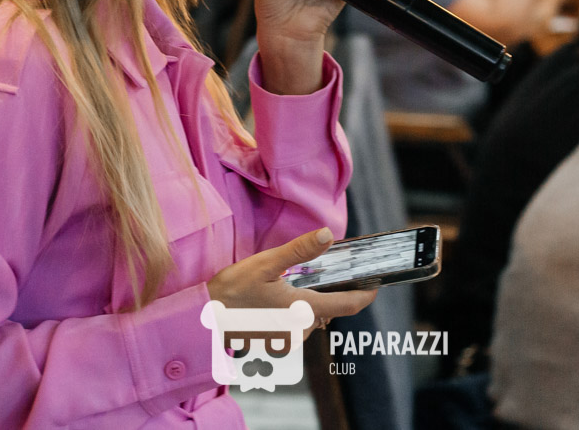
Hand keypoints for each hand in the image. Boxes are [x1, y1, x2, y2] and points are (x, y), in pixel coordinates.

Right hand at [207, 228, 377, 340]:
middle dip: (331, 292)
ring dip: (311, 302)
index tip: (376, 284)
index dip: (366, 295)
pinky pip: (296, 325)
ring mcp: (288, 339)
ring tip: (295, 282)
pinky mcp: (275, 342)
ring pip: (312, 318)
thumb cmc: (232, 291)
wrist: (202, 320)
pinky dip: (295, 311)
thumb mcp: (265, 264)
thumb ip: (299, 250)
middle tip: (326, 271)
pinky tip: (278, 298)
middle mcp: (300, 330)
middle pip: (329, 310)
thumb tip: (328, 234)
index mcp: (304, 310)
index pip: (348, 305)